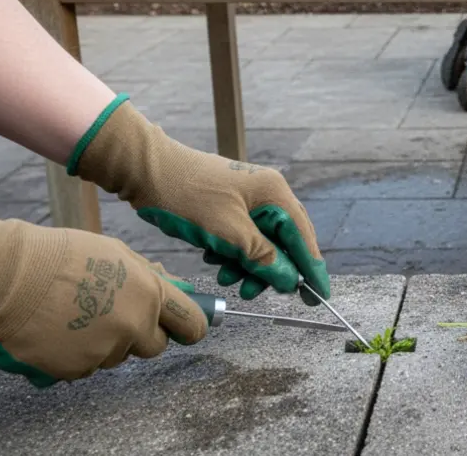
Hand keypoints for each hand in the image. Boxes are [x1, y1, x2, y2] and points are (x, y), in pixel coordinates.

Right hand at [0, 194, 206, 387]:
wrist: (10, 279)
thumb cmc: (63, 256)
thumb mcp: (118, 253)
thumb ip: (149, 276)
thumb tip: (175, 287)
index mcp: (150, 295)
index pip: (192, 324)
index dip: (189, 326)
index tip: (185, 328)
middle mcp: (133, 327)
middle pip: (155, 346)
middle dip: (143, 335)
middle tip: (118, 316)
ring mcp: (105, 351)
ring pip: (119, 356)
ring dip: (108, 342)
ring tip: (78, 316)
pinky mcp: (77, 369)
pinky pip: (89, 366)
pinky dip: (80, 354)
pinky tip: (61, 331)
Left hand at [70, 97, 329, 303]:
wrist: (146, 170)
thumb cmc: (188, 195)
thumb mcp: (227, 232)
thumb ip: (262, 257)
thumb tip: (290, 280)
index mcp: (275, 194)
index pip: (303, 237)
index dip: (312, 268)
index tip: (319, 296)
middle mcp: (267, 195)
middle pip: (283, 242)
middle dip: (271, 271)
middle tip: (254, 292)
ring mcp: (247, 200)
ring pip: (260, 243)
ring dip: (247, 265)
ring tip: (226, 280)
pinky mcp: (229, 207)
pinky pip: (241, 238)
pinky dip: (232, 255)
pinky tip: (214, 262)